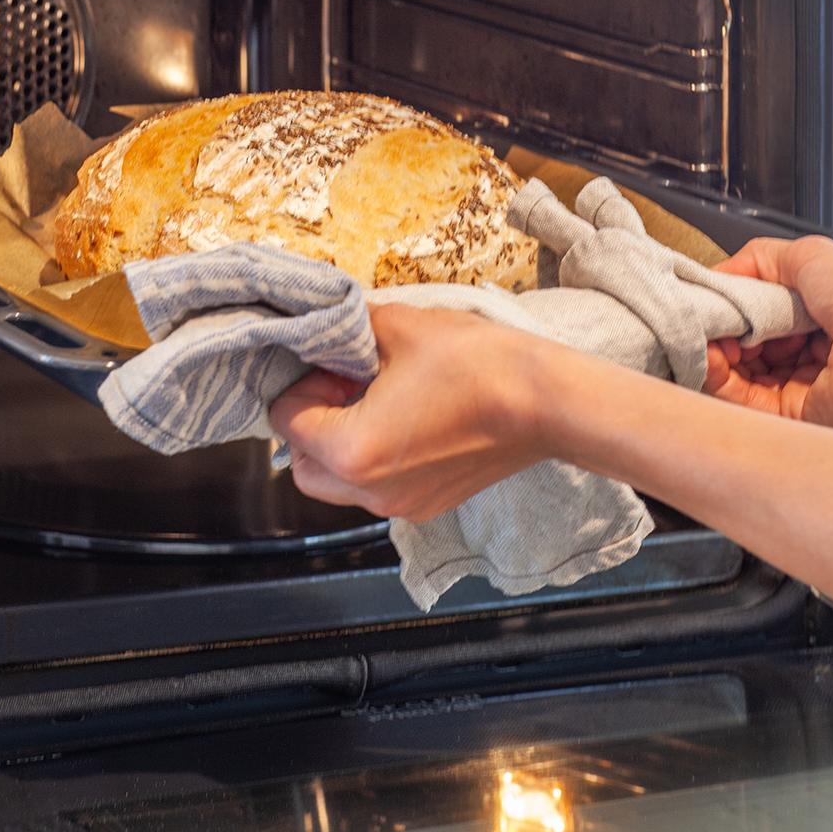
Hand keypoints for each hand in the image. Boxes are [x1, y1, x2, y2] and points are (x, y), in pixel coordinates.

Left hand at [268, 303, 546, 520]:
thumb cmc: (474, 363)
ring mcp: (402, 505)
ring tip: (375, 397)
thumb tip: (328, 328)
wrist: (544, 401)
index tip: (334, 362)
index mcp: (353, 451)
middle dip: (311, 422)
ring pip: (339, 483)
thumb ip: (348, 329)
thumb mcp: (398, 326)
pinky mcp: (429, 505)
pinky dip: (374, 458)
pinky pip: (378, 488)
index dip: (301, 383)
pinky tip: (406, 417)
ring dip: (341, 443)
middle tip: (342, 383)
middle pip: (304, 467)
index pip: (288, 421)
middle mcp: (371, 492)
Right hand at [704, 235, 832, 433]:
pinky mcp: (792, 416)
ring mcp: (801, 386)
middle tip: (703, 316)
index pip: (760, 314)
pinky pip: (742, 400)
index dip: (731, 304)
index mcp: (821, 316)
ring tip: (705, 336)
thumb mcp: (810, 256)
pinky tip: (712, 356)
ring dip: (712, 353)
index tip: (708, 296)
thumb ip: (759, 260)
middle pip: (745, 344)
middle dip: (718, 329)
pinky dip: (718, 378)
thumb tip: (718, 275)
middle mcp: (811, 352)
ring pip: (737, 374)